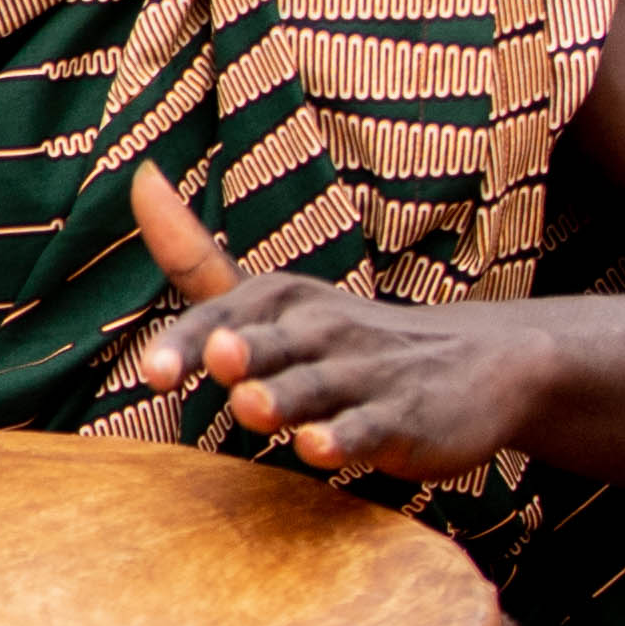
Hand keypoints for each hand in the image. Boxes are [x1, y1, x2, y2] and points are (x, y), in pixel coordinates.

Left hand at [124, 162, 551, 474]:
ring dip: (284, 397)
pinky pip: (370, 429)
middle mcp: (319, 331)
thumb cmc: (348, 337)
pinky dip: (346, 439)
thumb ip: (198, 259)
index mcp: (279, 301)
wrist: (483, 363)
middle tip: (219, 356)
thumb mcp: (273, 296)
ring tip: (252, 406)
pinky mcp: (406, 418)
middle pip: (271, 344)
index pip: (222, 316)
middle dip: (242, 352)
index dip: (186, 345)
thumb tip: (141, 178)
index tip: (153, 374)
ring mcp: (365, 374)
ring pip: (315, 387)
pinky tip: (320, 448)